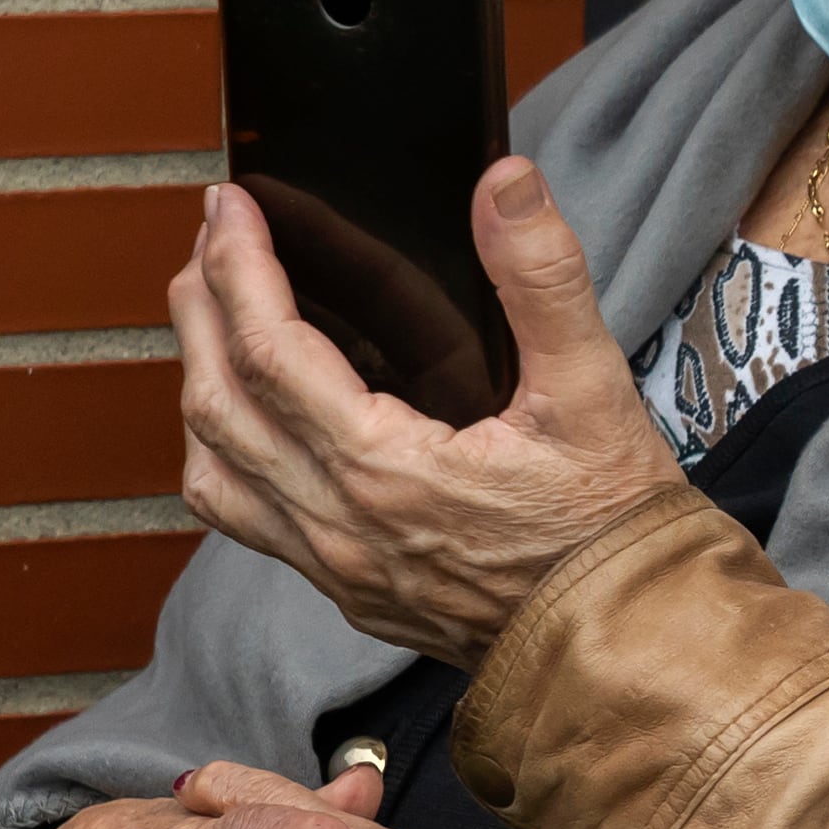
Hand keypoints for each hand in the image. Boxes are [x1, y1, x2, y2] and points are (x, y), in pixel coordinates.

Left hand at [173, 159, 688, 666]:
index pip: (269, 352)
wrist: (630, 645)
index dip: (239, 269)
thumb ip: (544, 279)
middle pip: (218, 404)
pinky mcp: (349, 593)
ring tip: (210, 318)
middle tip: (209, 241)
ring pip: (212, 470)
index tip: (231, 206)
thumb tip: (505, 183)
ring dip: (197, 385)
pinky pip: (245, 521)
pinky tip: (248, 419)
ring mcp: (336, 570)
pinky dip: (222, 454)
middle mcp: (339, 528)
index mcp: (385, 472)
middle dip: (200, 310)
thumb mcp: (593, 390)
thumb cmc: (614, 530)